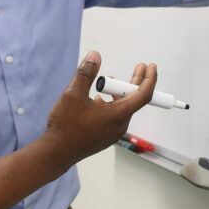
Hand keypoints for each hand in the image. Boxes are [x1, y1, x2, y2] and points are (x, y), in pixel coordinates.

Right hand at [43, 51, 156, 166]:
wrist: (56, 152)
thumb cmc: (66, 125)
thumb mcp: (73, 94)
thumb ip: (86, 73)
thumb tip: (95, 56)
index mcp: (118, 114)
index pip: (143, 94)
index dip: (149, 79)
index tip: (151, 66)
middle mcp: (119, 125)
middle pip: (134, 100)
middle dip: (136, 82)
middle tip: (139, 67)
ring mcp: (113, 132)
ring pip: (123, 108)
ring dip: (120, 93)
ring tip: (109, 81)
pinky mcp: (105, 136)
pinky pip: (115, 116)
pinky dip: (111, 104)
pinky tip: (97, 99)